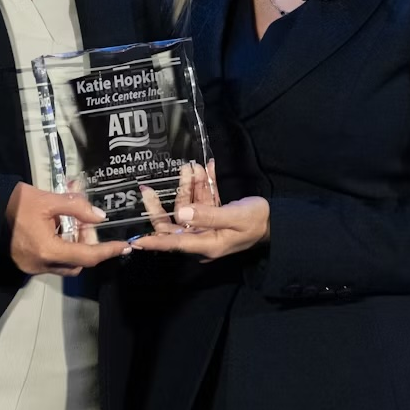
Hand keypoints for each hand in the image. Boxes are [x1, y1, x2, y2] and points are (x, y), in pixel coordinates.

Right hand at [6, 183, 130, 276]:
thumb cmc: (16, 203)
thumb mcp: (49, 200)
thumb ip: (77, 208)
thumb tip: (100, 218)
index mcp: (48, 250)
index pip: (87, 256)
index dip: (108, 251)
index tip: (124, 246)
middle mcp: (41, 265)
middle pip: (77, 264)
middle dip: (88, 247)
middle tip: (87, 224)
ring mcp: (32, 267)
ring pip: (64, 264)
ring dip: (74, 248)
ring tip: (72, 225)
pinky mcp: (25, 263)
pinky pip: (51, 261)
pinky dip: (61, 249)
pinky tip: (57, 230)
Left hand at [131, 162, 269, 260]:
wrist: (276, 220)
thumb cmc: (257, 221)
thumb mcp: (234, 216)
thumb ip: (207, 215)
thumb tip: (181, 213)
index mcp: (205, 244)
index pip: (173, 243)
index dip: (153, 241)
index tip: (134, 240)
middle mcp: (202, 237)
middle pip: (174, 223)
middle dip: (166, 201)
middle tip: (149, 187)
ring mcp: (207, 227)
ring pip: (188, 207)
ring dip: (189, 186)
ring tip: (192, 166)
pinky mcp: (214, 217)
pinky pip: (202, 202)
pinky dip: (203, 186)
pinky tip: (206, 168)